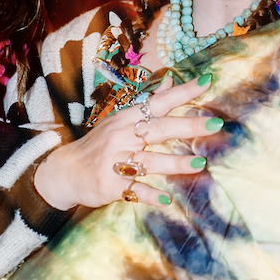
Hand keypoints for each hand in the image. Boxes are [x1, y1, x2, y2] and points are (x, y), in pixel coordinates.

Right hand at [33, 74, 220, 211]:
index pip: (159, 102)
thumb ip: (150, 102)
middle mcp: (122, 137)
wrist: (65, 171)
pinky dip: (151, 195)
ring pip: (150, 161)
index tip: (207, 83)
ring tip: (200, 164)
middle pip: (159, 129)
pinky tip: (168, 200)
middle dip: (188, 126)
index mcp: (127, 119)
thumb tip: (172, 80)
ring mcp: (116, 162)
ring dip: (175, 162)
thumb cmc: (99, 144)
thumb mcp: (121, 119)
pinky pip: (135, 190)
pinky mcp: (112, 185)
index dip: (183, 92)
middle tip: (215, 124)